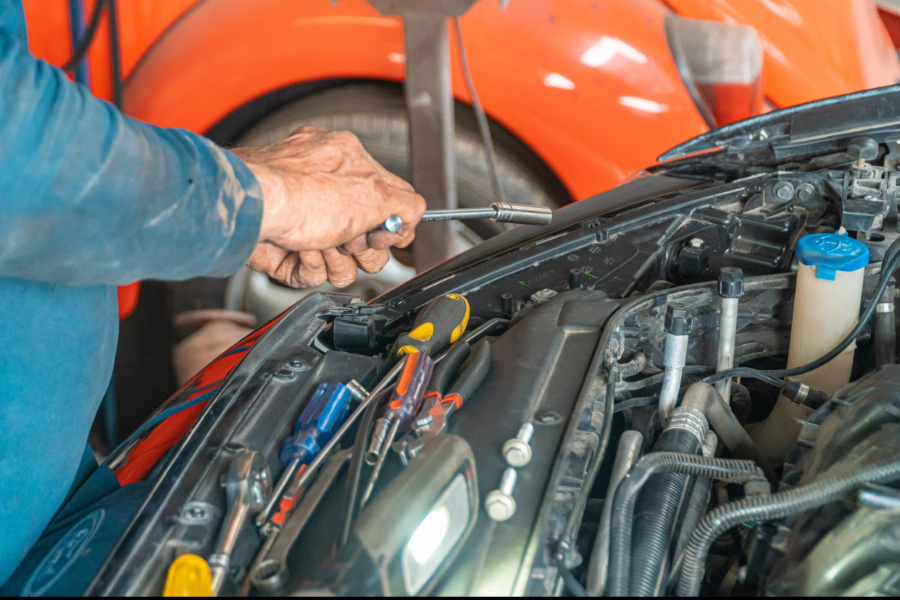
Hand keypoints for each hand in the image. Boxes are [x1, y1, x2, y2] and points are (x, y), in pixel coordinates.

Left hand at [231, 126, 424, 287]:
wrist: (248, 212)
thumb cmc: (295, 190)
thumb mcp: (372, 192)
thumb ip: (404, 204)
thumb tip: (411, 216)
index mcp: (347, 163)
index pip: (391, 202)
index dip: (390, 226)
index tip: (381, 233)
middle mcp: (325, 190)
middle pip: (369, 240)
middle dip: (362, 247)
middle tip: (348, 238)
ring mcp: (305, 221)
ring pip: (343, 263)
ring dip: (336, 259)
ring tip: (319, 243)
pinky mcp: (285, 249)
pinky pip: (313, 273)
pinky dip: (309, 266)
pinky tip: (299, 250)